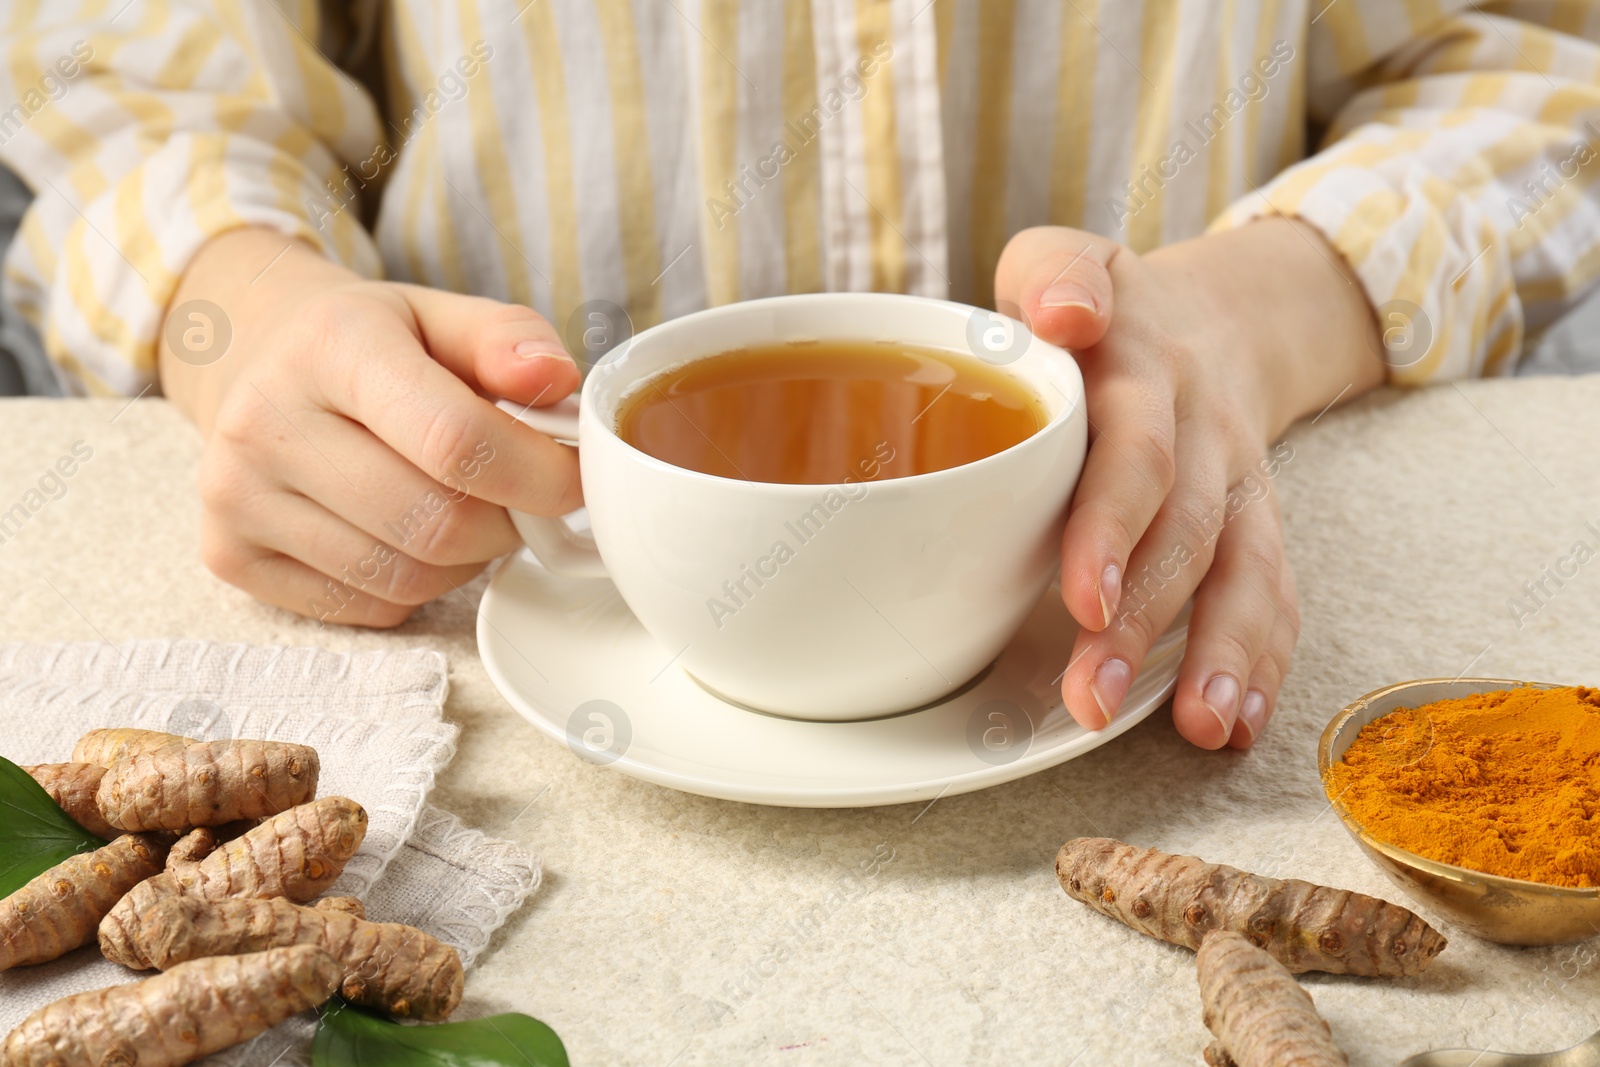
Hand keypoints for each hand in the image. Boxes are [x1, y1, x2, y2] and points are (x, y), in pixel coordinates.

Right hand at [160, 227, 581, 626]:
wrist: (259, 360)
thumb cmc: (373, 344)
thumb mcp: (442, 314)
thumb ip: (509, 338)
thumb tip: (557, 378)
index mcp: (331, 344)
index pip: (455, 438)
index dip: (537, 474)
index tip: (574, 479)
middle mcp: (265, 420)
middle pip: (437, 522)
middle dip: (508, 523)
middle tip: (520, 498)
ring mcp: (236, 494)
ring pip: (408, 577)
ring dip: (466, 559)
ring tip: (461, 508)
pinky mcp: (229, 554)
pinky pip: (370, 606)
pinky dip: (415, 586)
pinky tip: (406, 534)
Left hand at [995, 219, 1383, 748]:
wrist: (1212, 318)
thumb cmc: (1099, 308)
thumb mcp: (1066, 261)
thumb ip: (1053, 274)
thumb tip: (1061, 313)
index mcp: (1142, 369)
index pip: (1134, 447)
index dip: (1113, 520)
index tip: (1081, 591)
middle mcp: (1202, 429)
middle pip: (1185, 527)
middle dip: (1144, 617)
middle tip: (1093, 695)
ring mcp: (1238, 481)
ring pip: (1242, 569)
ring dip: (1219, 652)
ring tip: (1199, 727)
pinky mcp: (1258, 524)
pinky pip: (1273, 592)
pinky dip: (1261, 660)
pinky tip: (1236, 723)